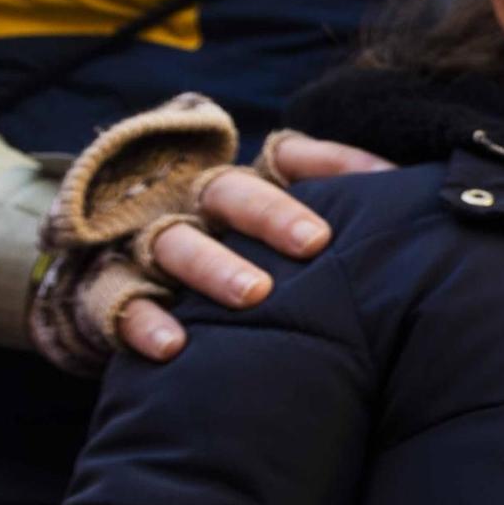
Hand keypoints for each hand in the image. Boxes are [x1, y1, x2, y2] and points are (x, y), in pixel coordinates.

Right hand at [120, 135, 394, 359]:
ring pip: (172, 241)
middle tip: (316, 243)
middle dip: (270, 214)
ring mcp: (138, 246)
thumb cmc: (212, 272)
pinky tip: (173, 346)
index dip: (332, 161)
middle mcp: (187, 204)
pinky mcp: (100, 293)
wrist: (101, 300)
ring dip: (212, 265)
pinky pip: (116, 303)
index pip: (285, 158)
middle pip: (226, 191)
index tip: (378, 178)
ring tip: (253, 295)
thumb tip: (403, 210)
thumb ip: (329, 229)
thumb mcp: (262, 248)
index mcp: (233, 190)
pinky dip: (143, 321)